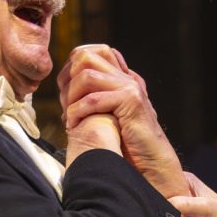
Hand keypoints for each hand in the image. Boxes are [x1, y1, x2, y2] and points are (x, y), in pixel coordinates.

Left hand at [58, 44, 187, 197]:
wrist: (152, 163)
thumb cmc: (128, 145)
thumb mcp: (106, 116)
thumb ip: (93, 99)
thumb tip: (65, 90)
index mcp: (121, 78)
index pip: (88, 53)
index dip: (69, 70)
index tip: (64, 95)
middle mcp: (127, 77)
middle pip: (85, 56)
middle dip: (68, 79)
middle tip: (65, 103)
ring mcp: (131, 86)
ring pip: (86, 75)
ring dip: (72, 97)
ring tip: (70, 116)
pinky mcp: (132, 100)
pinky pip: (94, 99)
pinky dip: (79, 112)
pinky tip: (75, 124)